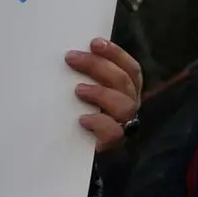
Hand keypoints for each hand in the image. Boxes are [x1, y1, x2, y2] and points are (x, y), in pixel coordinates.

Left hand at [67, 38, 142, 152]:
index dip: (116, 54)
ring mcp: (122, 124)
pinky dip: (100, 122)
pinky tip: (83, 119)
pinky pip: (114, 132)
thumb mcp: (79, 93)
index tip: (94, 42)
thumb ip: (81, 77)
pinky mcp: (110, 143)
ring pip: (124, 104)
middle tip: (72, 58)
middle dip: (99, 66)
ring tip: (78, 90)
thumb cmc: (72, 117)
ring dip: (102, 93)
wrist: (66, 154)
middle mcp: (128, 105)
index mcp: (125, 90)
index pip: (130, 68)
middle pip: (123, 81)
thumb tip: (67, 55)